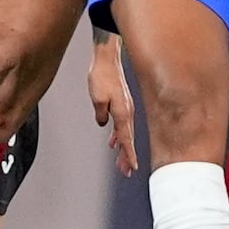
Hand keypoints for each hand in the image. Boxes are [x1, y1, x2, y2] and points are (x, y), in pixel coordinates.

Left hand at [88, 34, 137, 175]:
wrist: (107, 57)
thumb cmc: (102, 75)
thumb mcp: (97, 97)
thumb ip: (100, 114)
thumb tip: (102, 124)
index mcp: (123, 113)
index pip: (126, 139)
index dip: (128, 155)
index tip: (132, 168)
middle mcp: (127, 112)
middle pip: (127, 139)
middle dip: (126, 156)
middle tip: (125, 171)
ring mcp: (126, 107)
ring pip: (125, 133)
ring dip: (122, 148)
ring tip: (119, 162)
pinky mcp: (122, 103)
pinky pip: (121, 124)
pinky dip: (118, 135)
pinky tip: (111, 141)